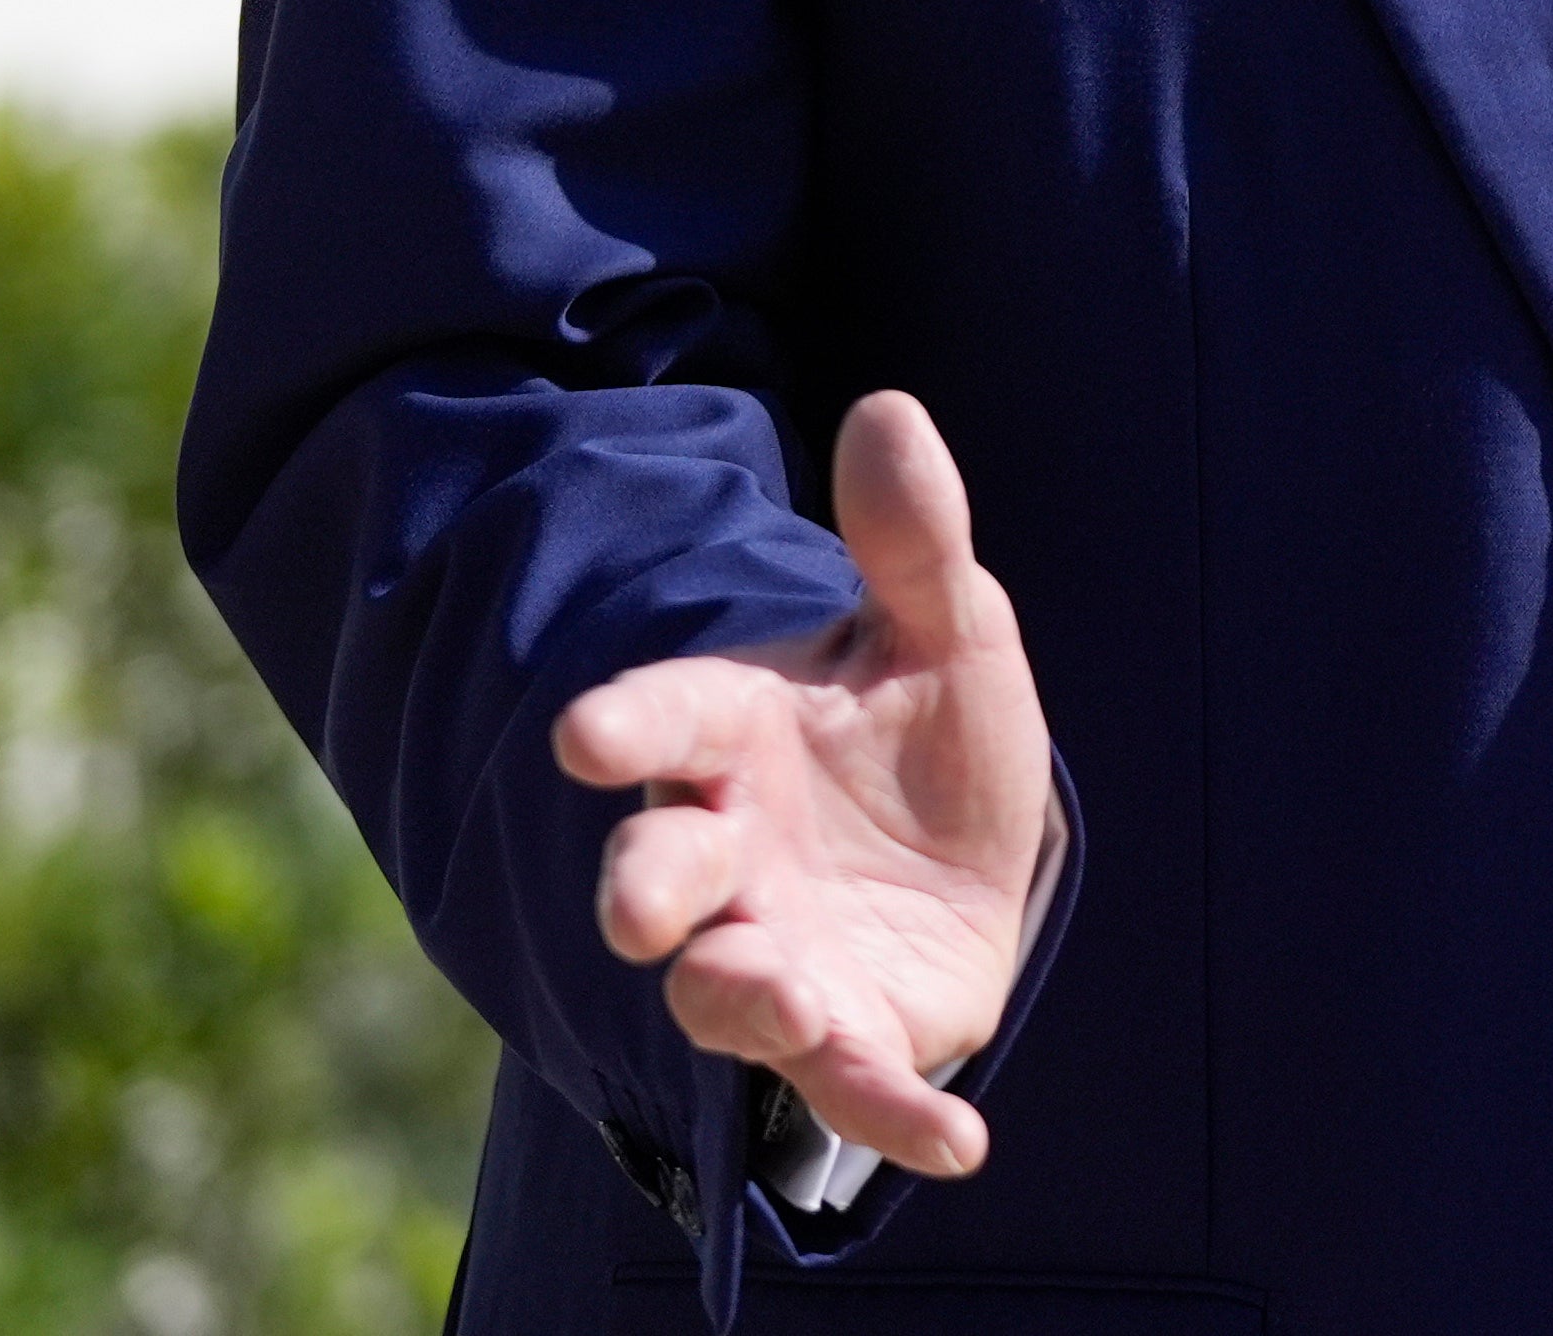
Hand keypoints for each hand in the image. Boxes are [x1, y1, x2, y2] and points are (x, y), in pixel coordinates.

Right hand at [554, 393, 1052, 1178]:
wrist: (968, 851)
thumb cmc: (927, 730)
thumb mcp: (946, 630)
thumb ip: (914, 541)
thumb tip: (889, 409)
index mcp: (739, 735)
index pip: (663, 719)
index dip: (623, 724)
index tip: (584, 735)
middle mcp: (733, 855)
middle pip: (662, 872)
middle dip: (645, 886)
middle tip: (638, 902)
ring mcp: (777, 953)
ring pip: (730, 988)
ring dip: (744, 997)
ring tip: (775, 997)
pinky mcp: (849, 1034)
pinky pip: (859, 1090)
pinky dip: (898, 1118)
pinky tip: (962, 1143)